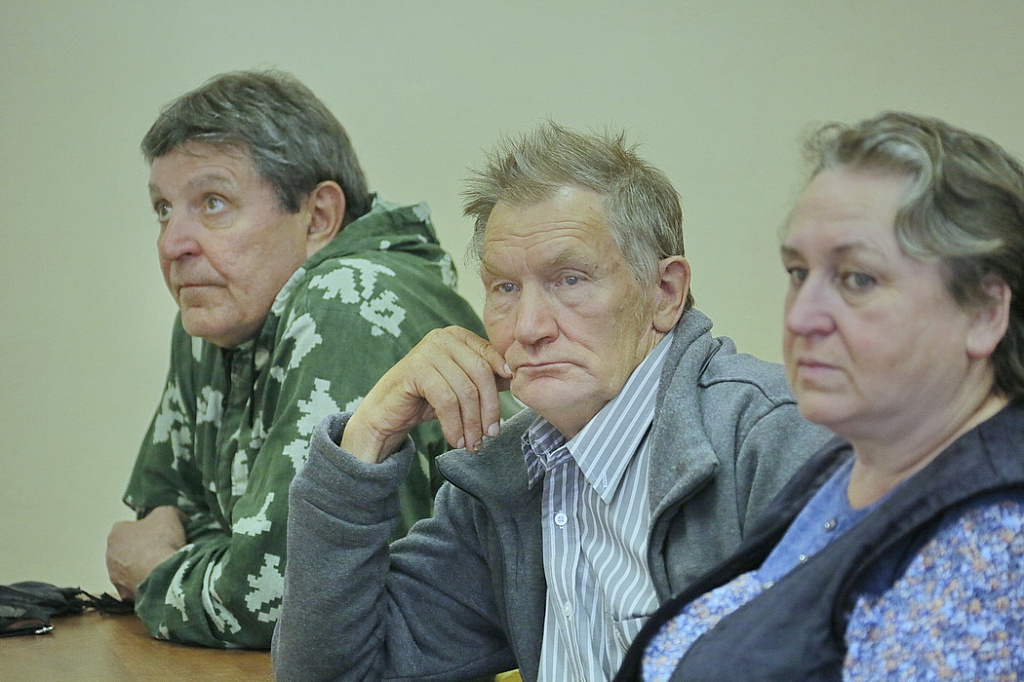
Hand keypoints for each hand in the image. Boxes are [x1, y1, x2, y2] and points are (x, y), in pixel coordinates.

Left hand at [106, 505, 186, 600]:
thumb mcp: (169, 514)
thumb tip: (177, 518)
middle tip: (163, 549)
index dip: (147, 528)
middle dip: (142, 549)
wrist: (164, 575)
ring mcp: (115, 578)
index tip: (161, 533)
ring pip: (130, 570)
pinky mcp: (125, 595)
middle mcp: (109, 555)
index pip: (129, 527)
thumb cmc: (161, 541)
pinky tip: (161, 581)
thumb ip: (167, 513)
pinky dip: (146, 584)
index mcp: (116, 533)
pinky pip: (136, 587)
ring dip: (142, 568)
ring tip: (164, 567)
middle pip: (127, 549)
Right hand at [342, 326, 511, 462]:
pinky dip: (454, 424)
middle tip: (491, 434)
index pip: (491, 357)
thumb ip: (486, 378)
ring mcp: (427, 351)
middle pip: (481, 374)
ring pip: (465, 390)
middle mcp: (443, 338)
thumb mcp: (461, 386)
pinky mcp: (415, 370)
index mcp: (458, 336)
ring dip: (472, 422)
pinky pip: (446, 400)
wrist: (386, 411)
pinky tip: (455, 440)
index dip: (502, 382)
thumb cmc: (427, 398)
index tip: (513, 405)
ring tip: (472, 444)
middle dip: (489, 409)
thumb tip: (518, 378)